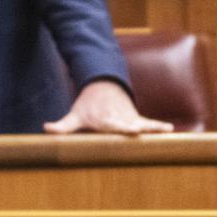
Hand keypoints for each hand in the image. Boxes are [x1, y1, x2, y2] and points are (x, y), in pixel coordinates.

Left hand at [43, 79, 173, 135]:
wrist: (103, 85)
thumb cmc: (87, 105)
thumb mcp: (75, 114)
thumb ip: (62, 126)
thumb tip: (46, 128)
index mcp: (105, 119)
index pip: (114, 125)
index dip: (123, 128)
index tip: (132, 130)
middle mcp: (119, 118)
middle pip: (130, 125)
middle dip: (137, 128)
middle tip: (143, 131)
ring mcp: (129, 117)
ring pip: (143, 123)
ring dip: (153, 127)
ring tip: (166, 130)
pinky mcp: (136, 118)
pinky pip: (148, 123)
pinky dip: (158, 126)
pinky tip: (170, 130)